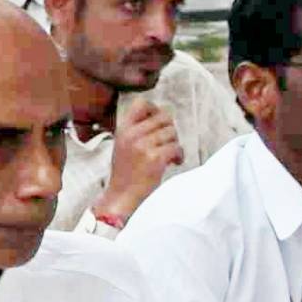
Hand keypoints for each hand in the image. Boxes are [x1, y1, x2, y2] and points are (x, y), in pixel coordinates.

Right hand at [100, 96, 184, 222]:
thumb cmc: (126, 173)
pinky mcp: (155, 158)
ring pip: (172, 133)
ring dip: (175, 144)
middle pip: (164, 118)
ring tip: (169, 155)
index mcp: (123, 130)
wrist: (122, 196)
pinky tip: (174, 162)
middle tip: (167, 143)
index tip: (160, 121)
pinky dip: (179, 155)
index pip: (141, 104)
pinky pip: (176, 147)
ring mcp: (143, 146)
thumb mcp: (123, 145)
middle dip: (170, 131)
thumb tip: (163, 117)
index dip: (155, 109)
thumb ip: (137, 130)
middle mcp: (132, 135)